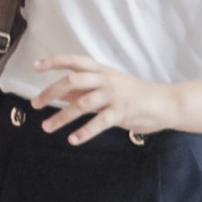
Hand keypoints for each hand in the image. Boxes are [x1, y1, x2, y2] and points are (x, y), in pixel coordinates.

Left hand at [32, 56, 183, 143]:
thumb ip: (86, 90)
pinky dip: (84, 132)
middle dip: (50, 93)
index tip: (35, 67)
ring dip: (61, 117)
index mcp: (102, 71)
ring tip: (47, 127)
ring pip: (81, 105)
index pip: (74, 61)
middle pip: (72, 82)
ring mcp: (114, 96)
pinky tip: (73, 140)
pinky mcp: (121, 112)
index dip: (54, 62)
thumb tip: (61, 93)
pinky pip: (98, 123)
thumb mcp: (110, 86)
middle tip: (35, 104)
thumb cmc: (136, 95)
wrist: (166, 103)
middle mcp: (106, 80)